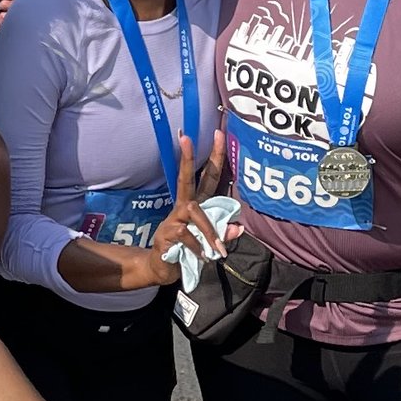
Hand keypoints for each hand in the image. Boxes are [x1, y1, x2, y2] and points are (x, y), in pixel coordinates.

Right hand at [144, 138, 228, 276]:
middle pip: (186, 178)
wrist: (163, 267)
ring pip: (195, 212)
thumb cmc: (189, 250)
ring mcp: (174, 219)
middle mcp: (184, 207)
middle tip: (186, 137)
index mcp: (197, 204)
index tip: (218, 133)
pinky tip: (203, 257)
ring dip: (210, 230)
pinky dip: (198, 246)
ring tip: (218, 250)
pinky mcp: (168, 234)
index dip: (214, 156)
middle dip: (187, 158)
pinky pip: (187, 234)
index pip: (208, 176)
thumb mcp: (210, 241)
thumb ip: (223, 232)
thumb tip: (238, 228)